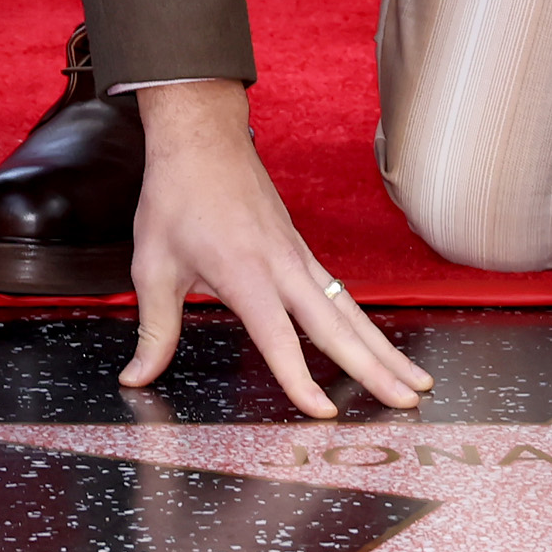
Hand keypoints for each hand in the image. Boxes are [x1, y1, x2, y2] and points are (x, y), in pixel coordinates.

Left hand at [121, 79, 431, 418]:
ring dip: (384, 348)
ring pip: (350, 310)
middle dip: (376, 368)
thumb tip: (135, 377)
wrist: (202, 138)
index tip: (324, 414)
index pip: (279, 337)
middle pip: (338, 326)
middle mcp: (283, 266)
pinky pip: (340, 294)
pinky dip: (364, 323)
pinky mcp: (300, 250)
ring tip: (416, 381)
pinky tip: (378, 345)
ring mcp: (298, 256)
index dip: (300, 379)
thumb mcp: (153, 266)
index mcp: (246, 273)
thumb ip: (154, 330)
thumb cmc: (177, 197)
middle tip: (409, 401)